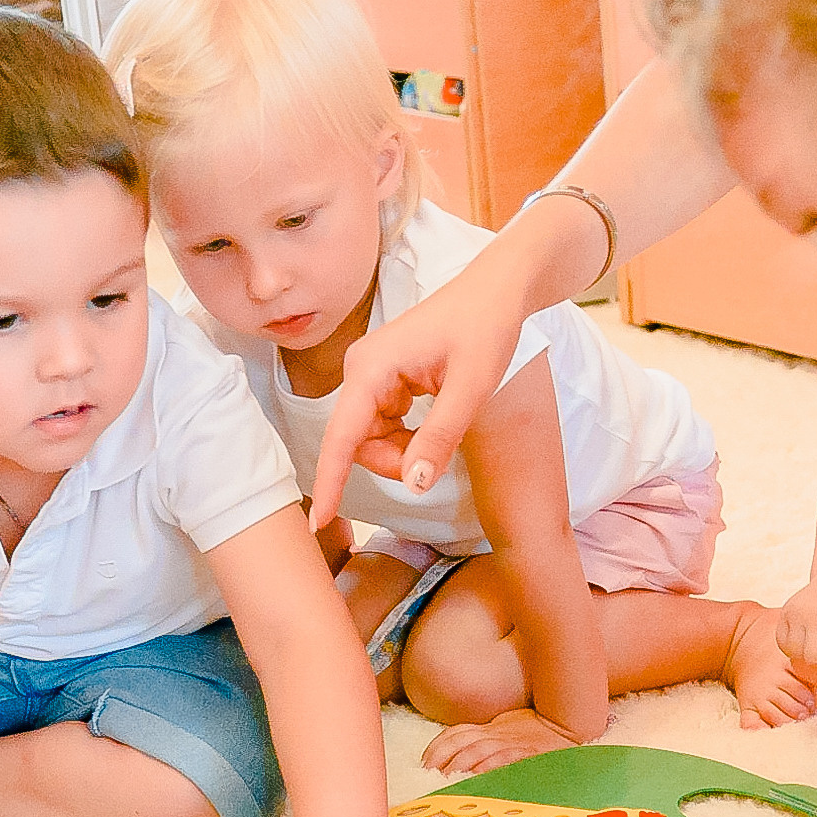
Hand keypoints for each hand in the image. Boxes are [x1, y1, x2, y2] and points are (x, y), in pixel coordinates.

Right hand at [310, 265, 528, 526]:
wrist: (496, 292)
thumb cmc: (485, 328)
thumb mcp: (471, 387)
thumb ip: (440, 437)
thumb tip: (412, 485)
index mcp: (370, 368)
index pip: (341, 437)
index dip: (331, 483)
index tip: (321, 524)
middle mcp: (360, 371)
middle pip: (358, 445)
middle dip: (395, 461)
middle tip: (440, 451)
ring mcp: (369, 376)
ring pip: (371, 441)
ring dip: (404, 451)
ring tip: (444, 427)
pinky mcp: (381, 381)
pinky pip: (382, 428)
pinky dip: (408, 438)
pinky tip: (435, 418)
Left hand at [421, 707, 578, 776]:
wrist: (567, 728)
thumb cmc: (534, 734)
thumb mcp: (506, 731)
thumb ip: (484, 740)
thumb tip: (458, 757)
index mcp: (489, 728)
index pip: (454, 733)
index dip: (436, 747)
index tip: (424, 764)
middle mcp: (496, 733)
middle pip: (459, 742)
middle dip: (441, 758)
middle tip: (429, 776)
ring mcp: (510, 743)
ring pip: (476, 751)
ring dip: (458, 765)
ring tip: (445, 781)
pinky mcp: (526, 754)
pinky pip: (502, 760)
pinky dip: (486, 768)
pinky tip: (474, 780)